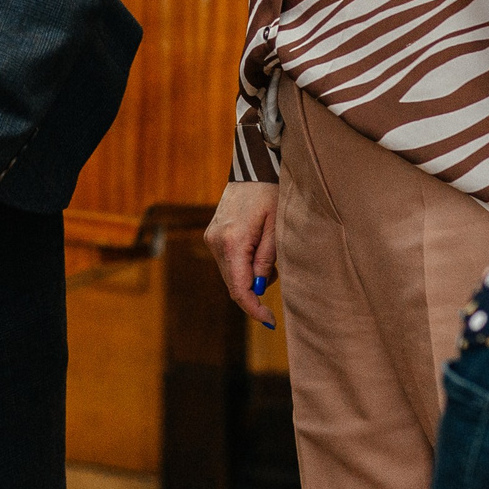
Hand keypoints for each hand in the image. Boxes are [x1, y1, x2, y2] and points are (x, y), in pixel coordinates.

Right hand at [203, 180, 279, 328]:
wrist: (253, 168)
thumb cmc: (270, 194)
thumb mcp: (276, 227)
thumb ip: (266, 258)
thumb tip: (259, 286)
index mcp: (232, 242)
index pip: (239, 289)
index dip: (253, 308)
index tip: (269, 321)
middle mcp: (216, 242)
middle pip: (232, 284)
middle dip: (254, 291)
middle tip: (276, 279)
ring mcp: (211, 238)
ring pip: (230, 274)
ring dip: (250, 277)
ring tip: (270, 255)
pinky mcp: (212, 235)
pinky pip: (227, 261)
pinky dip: (243, 265)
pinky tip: (258, 250)